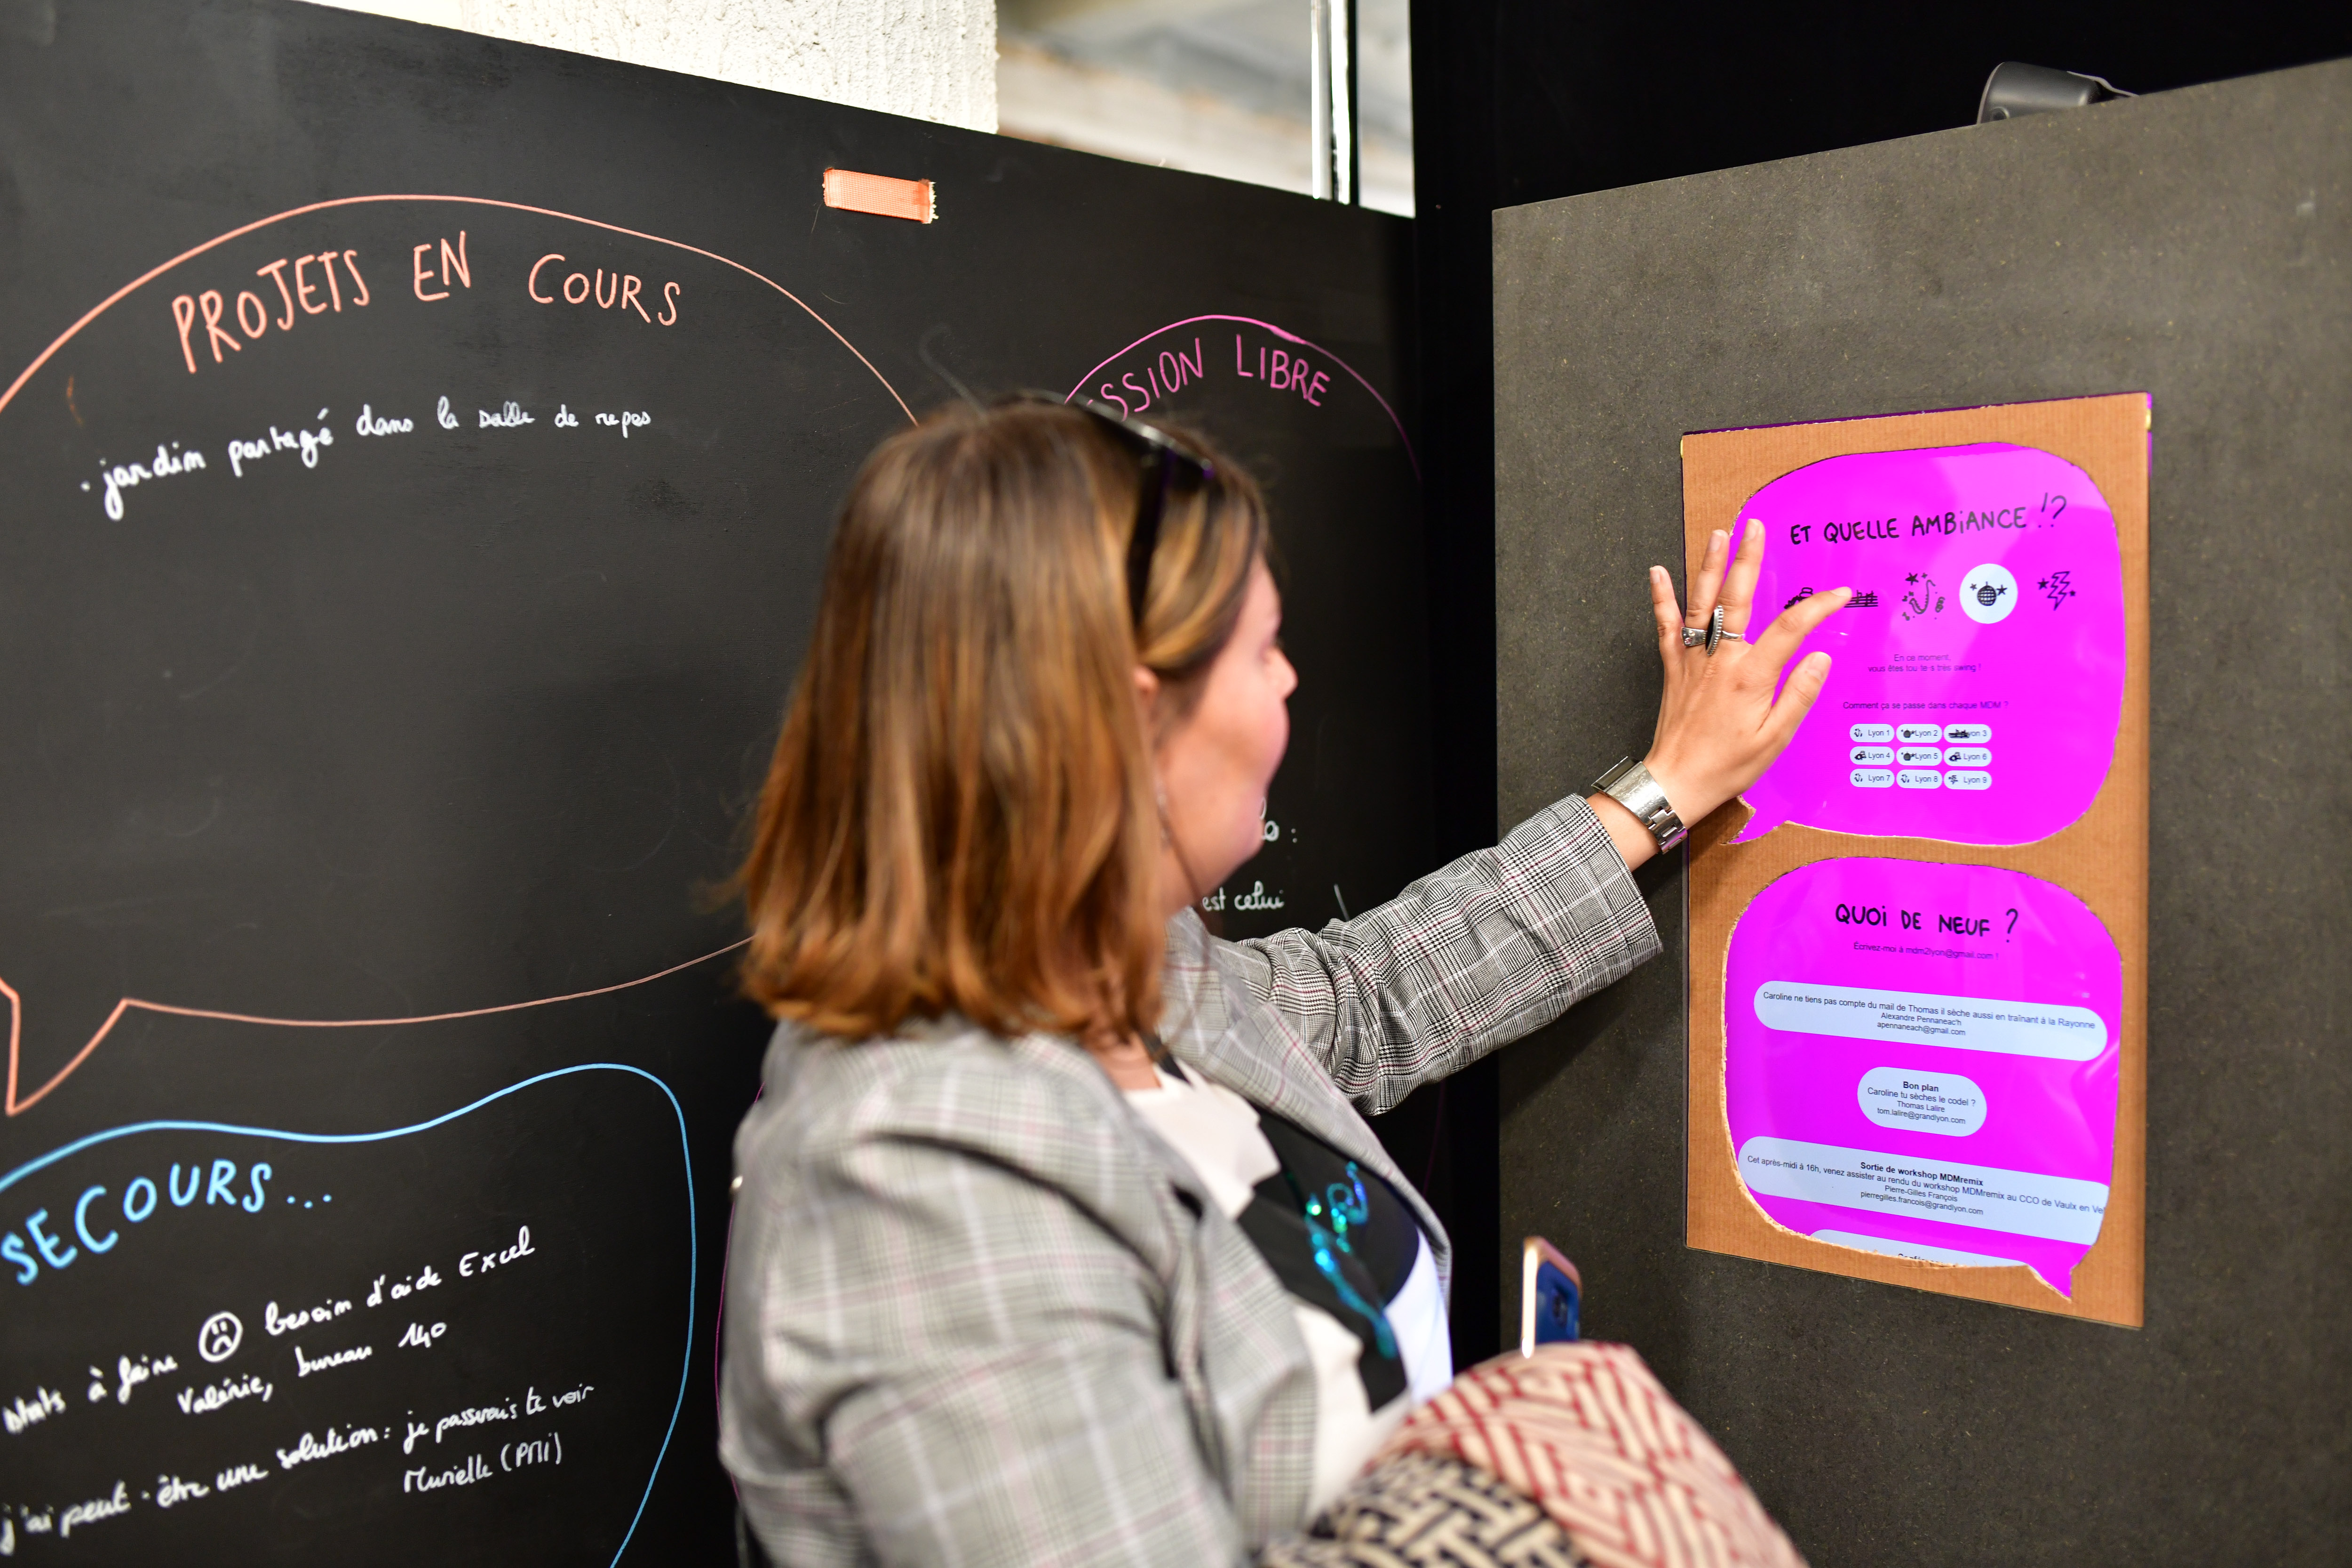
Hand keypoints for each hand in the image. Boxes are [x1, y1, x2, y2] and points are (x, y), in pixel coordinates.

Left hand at [1590, 525, 1847, 866]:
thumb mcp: (1776, 737)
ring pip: (1701, 603)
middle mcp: (1720, 659)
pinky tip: (1658, 571)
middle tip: (1755, 527)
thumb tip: (1820, 658)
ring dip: (1710, 566)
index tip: (1840, 594)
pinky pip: (1666, 626)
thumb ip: (1799, 694)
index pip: (1791, 628)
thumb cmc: (1728, 765)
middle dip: (1748, 559)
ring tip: (1719, 534)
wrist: (1676, 782)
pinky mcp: (1672, 668)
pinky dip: (1661, 597)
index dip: (1818, 607)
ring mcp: (1693, 660)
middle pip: (1737, 598)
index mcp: (1751, 675)